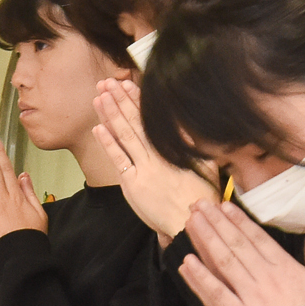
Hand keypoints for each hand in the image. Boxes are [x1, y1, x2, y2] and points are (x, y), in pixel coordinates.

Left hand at [92, 78, 215, 238]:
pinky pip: (119, 160)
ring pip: (125, 136)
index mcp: (174, 148)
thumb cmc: (199, 196)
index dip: (138, 99)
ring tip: (99, 97)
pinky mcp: (134, 184)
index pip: (152, 118)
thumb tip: (184, 124)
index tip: (128, 83)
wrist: (190, 222)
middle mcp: (157, 154)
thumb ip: (193, 143)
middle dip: (120, 100)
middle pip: (136, 122)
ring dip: (111, 116)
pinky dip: (108, 144)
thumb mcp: (206, 164)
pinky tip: (99, 128)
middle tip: (107, 83)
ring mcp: (144, 169)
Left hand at [177, 200, 304, 305]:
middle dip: (216, 223)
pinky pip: (214, 294)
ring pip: (222, 262)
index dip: (238, 220)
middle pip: (235, 245)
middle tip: (199, 204)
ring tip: (191, 223)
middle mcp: (264, 278)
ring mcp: (249, 297)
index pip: (257, 238)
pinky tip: (186, 264)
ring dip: (205, 241)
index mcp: (285, 268)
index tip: (224, 206)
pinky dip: (199, 278)